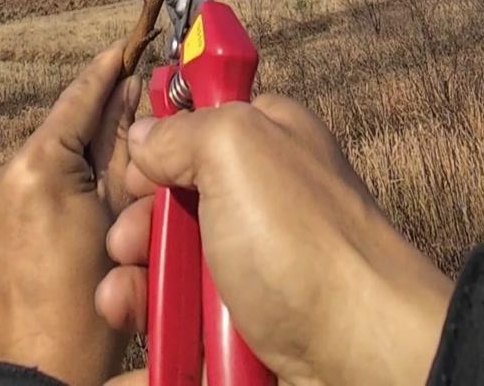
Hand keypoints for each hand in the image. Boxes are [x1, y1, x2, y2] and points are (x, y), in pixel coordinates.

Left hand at [0, 45, 139, 385]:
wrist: (34, 383)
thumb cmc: (88, 314)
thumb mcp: (121, 224)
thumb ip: (124, 156)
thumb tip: (131, 104)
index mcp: (37, 167)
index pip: (78, 99)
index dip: (106, 70)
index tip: (125, 47)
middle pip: (55, 143)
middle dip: (89, 149)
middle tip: (125, 162)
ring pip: (31, 181)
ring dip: (59, 188)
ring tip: (90, 227)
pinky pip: (6, 216)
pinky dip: (32, 220)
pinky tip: (55, 253)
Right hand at [96, 94, 453, 385]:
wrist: (362, 357)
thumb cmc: (304, 245)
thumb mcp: (236, 150)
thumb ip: (184, 130)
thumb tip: (147, 135)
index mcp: (267, 142)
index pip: (199, 127)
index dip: (160, 149)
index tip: (136, 174)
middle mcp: (264, 202)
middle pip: (177, 208)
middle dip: (140, 230)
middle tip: (128, 247)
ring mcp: (258, 271)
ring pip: (177, 275)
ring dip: (138, 291)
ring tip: (121, 307)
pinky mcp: (250, 332)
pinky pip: (191, 333)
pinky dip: (163, 342)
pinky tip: (148, 348)